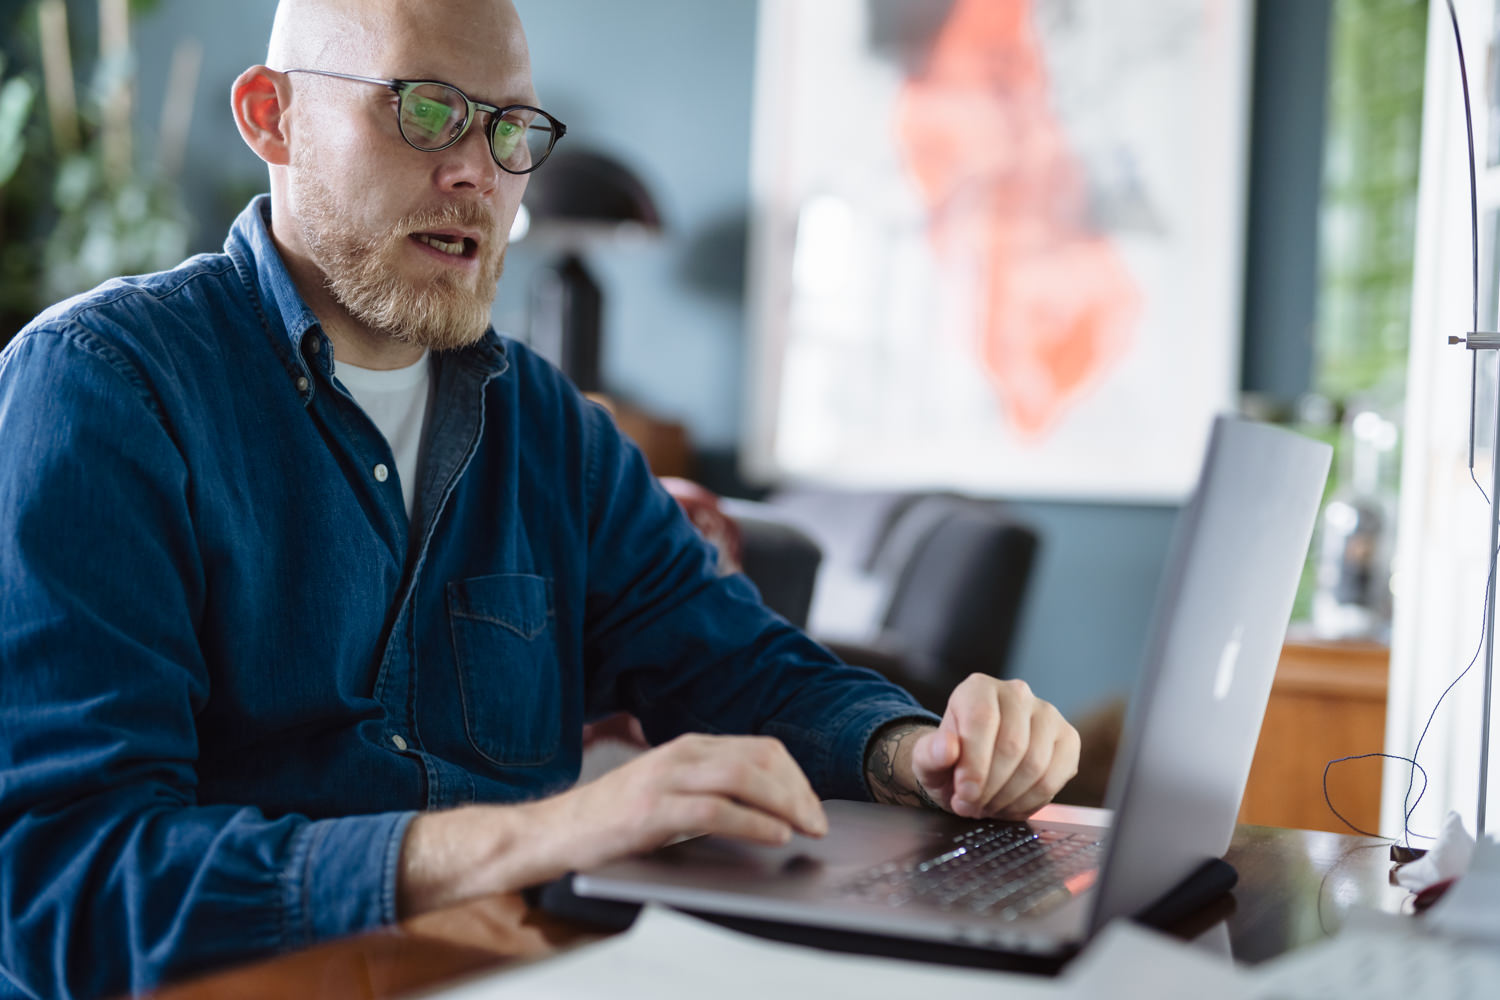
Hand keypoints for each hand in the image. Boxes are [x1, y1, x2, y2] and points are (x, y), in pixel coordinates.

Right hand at [544, 733, 828, 871]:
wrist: (557, 832)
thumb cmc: (615, 818)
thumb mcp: (669, 790)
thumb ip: (710, 788)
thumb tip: (769, 806)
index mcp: (688, 747)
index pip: (759, 748)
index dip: (795, 777)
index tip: (813, 806)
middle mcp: (680, 754)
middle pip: (758, 759)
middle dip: (797, 791)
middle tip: (817, 822)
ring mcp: (664, 780)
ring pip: (741, 777)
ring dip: (783, 804)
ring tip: (804, 828)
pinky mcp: (651, 811)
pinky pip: (714, 810)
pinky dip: (752, 823)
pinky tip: (773, 836)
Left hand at [909, 675, 1078, 819]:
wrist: (973, 768)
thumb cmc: (950, 761)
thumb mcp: (927, 760)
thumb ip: (930, 753)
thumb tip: (947, 749)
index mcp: (978, 688)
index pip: (982, 721)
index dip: (974, 765)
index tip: (963, 794)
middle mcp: (1017, 693)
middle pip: (1012, 746)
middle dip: (990, 787)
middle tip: (972, 806)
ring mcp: (1047, 714)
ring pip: (1036, 764)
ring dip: (1009, 797)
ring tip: (988, 806)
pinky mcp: (1068, 739)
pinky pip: (1056, 777)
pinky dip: (1031, 802)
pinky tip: (1010, 806)